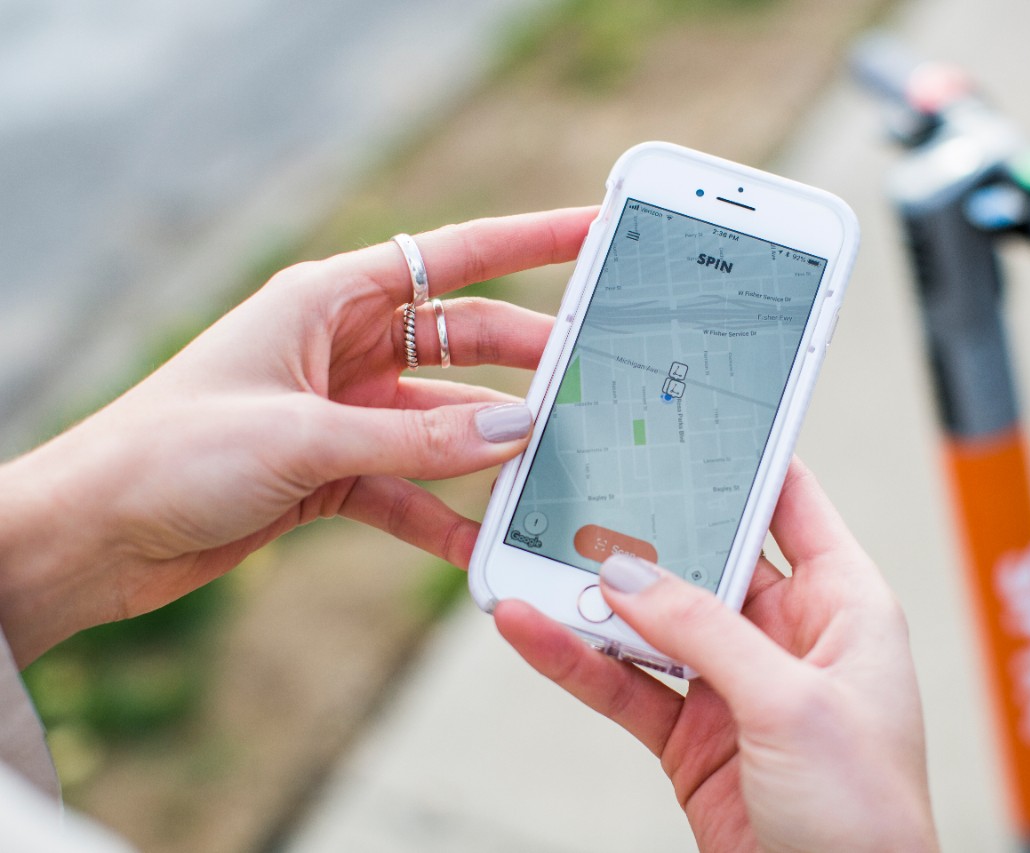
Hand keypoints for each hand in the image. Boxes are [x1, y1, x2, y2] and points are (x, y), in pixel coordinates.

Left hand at [0, 207, 595, 666]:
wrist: (93, 535)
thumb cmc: (171, 453)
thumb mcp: (303, 437)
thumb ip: (417, 440)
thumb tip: (518, 433)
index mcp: (329, 300)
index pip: (454, 257)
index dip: (533, 238)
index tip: (598, 231)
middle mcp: (342, 347)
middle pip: (464, 342)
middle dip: (531, 359)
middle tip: (598, 380)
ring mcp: (341, 411)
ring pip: (444, 421)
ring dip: (491, 449)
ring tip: (552, 471)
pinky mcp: (332, 471)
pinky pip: (409, 486)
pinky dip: (443, 512)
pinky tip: (480, 540)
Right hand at [497, 459, 938, 852]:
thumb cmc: (866, 816)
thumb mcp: (792, 704)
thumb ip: (706, 632)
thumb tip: (627, 575)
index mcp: (842, 603)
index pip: (789, 502)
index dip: (741, 458)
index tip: (683, 415)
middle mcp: (787, 633)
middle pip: (703, 555)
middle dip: (643, 525)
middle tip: (581, 480)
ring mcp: (733, 683)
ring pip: (652, 620)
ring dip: (593, 595)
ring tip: (529, 555)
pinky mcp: (691, 733)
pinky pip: (625, 682)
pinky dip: (577, 659)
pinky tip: (530, 629)